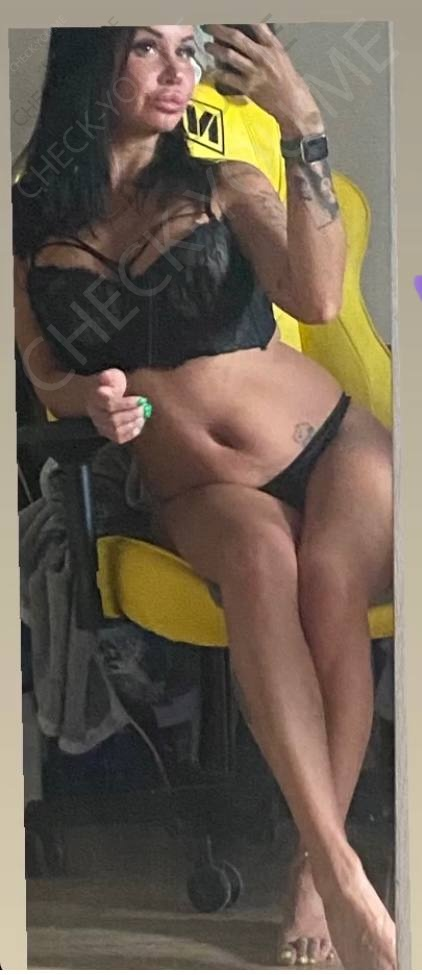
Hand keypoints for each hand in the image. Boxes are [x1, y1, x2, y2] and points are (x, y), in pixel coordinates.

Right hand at [85, 369, 148, 443]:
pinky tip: (138, 424)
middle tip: (144, 408)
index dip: (127, 403)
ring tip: (143, 416)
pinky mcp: (106, 433)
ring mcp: (100, 425)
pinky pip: (118, 438)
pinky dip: (130, 433)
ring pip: (115, 430)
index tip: (141, 399)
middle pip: (113, 419)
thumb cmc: (109, 385)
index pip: (109, 403)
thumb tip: (106, 377)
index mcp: (95, 398)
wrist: (98, 395)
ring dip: (132, 424)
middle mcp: (95, 413)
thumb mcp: (110, 376)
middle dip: (132, 414)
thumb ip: (109, 377)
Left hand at [204, 24, 323, 136]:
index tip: (229, 13)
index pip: (257, 24)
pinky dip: (218, 74)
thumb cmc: (289, 83)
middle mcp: (262, 56)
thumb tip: (253, 39)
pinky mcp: (248, 87)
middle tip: (209, 26)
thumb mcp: (282, 58)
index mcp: (272, 47)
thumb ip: (267, 47)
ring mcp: (254, 72)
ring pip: (229, 55)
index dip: (242, 16)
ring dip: (215, 49)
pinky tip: (212, 71)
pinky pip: (228, 78)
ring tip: (207, 46)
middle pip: (236, 38)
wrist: (293, 104)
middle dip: (219, 30)